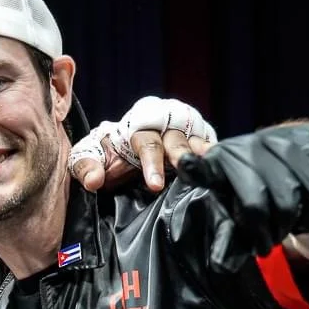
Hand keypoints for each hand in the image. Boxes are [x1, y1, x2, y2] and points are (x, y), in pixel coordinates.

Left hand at [71, 96, 215, 192]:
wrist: (127, 147)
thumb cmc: (110, 151)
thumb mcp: (91, 155)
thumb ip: (87, 166)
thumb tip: (93, 182)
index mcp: (139, 124)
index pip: (148, 142)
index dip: (152, 163)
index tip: (155, 185)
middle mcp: (166, 123)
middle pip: (177, 140)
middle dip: (182, 155)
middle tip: (186, 170)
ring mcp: (187, 131)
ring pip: (197, 142)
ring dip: (203, 157)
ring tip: (211, 171)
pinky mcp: (202, 139)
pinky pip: (211, 148)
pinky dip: (216, 158)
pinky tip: (221, 171)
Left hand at [175, 124, 308, 251]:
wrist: (301, 148)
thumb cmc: (258, 184)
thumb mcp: (235, 202)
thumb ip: (228, 231)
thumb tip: (222, 266)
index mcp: (221, 158)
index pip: (206, 170)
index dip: (194, 167)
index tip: (183, 164)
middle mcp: (250, 145)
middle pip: (256, 203)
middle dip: (264, 233)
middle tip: (266, 245)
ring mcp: (284, 143)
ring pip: (289, 202)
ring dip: (290, 225)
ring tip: (284, 228)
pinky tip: (303, 215)